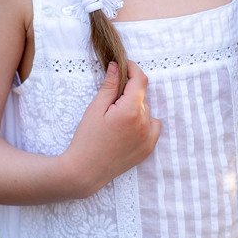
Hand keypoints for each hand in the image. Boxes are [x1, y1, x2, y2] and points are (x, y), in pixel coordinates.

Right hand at [62, 61, 160, 197]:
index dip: (132, 68)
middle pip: (141, 96)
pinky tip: (126, 128)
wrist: (85, 171)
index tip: (123, 65)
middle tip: (109, 101)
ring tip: (115, 119)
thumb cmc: (86, 139)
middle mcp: (145, 123)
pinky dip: (143, 122)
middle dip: (128, 93)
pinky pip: (152, 126)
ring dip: (135, 108)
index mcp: (131, 111)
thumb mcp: (95, 108)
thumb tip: (117, 66)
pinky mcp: (148, 149)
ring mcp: (149, 138)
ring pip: (146, 111)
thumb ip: (110, 85)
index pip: (140, 80)